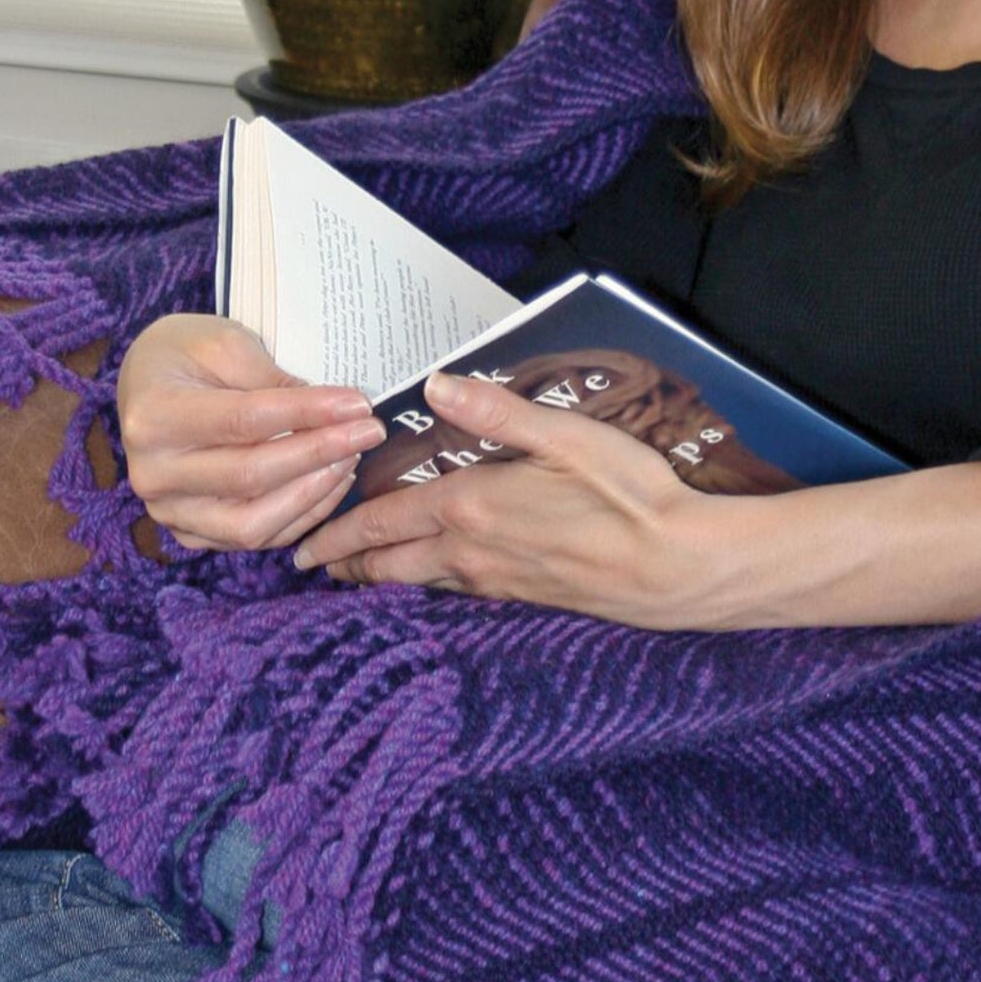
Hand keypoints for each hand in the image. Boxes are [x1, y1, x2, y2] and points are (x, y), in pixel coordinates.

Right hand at [116, 314, 385, 551]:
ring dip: (314, 493)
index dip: (308, 414)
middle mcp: (154, 473)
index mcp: (155, 416)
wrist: (146, 382)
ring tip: (351, 457)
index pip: (245, 420)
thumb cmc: (187, 353)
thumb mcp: (225, 343)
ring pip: (253, 524)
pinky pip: (253, 537)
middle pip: (251, 475)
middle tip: (369, 431)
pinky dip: (300, 516)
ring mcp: (170, 511)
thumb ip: (272, 380)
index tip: (358, 405)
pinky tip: (331, 483)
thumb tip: (333, 412)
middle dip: (320, 453)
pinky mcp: (191, 532)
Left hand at [293, 370, 731, 628]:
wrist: (678, 566)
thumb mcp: (565, 437)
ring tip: (359, 573)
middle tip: (313, 565)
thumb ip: (495, 411)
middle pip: (390, 566)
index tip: (301, 547)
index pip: (382, 522)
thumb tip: (435, 383)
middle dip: (349, 564)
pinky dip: (428, 584)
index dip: (338, 534)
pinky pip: (458, 593)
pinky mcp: (527, 598)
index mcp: (471, 509)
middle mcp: (473, 553)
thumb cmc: (628, 496)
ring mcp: (499, 583)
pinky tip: (434, 578)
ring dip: (384, 577)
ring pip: (421, 584)